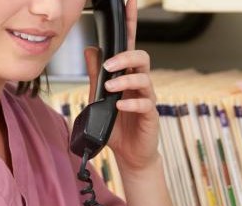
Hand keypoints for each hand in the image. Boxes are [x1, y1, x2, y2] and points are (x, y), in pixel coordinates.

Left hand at [83, 0, 159, 174]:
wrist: (129, 154)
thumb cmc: (116, 125)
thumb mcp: (97, 98)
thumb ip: (95, 75)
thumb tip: (90, 49)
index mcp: (127, 75)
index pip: (129, 43)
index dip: (130, 22)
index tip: (129, 2)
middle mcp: (139, 83)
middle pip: (141, 57)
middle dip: (125, 57)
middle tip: (108, 66)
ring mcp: (146, 98)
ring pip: (144, 78)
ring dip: (125, 80)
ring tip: (110, 88)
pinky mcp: (150, 115)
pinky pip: (144, 104)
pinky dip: (130, 104)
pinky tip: (119, 107)